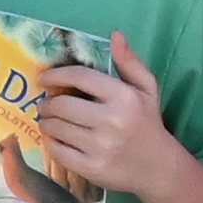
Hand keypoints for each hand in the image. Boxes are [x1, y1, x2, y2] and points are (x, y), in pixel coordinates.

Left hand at [35, 30, 181, 202]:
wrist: (158, 168)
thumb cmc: (148, 123)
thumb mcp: (146, 88)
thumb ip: (129, 61)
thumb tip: (115, 34)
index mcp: (123, 97)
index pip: (79, 77)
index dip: (55, 75)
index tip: (44, 79)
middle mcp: (111, 121)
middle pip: (62, 105)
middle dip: (47, 103)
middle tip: (45, 104)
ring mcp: (100, 147)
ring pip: (56, 128)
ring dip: (46, 122)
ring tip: (49, 120)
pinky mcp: (92, 168)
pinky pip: (57, 151)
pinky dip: (51, 143)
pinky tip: (56, 139)